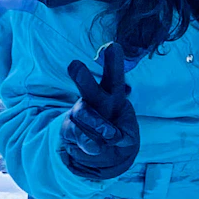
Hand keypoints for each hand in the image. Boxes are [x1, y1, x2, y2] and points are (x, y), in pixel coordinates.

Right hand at [60, 42, 139, 178]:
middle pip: (87, 86)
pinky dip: (89, 141)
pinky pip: (76, 133)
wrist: (104, 152)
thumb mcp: (129, 134)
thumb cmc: (119, 133)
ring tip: (110, 133)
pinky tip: (98, 147)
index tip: (112, 46)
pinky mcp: (69, 129)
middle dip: (82, 76)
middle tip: (74, 65)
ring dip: (98, 123)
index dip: (113, 61)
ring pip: (84, 113)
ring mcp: (79, 113)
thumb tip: (113, 137)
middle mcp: (93, 99)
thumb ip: (125, 135)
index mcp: (112, 93)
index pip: (114, 75)